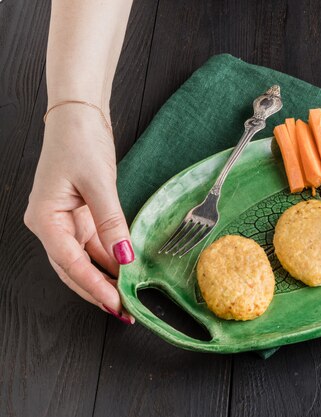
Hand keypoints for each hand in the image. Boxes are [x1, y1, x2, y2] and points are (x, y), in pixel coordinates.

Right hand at [24, 104, 133, 323]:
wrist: (78, 116)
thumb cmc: (79, 143)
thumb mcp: (98, 183)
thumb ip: (112, 222)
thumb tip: (125, 256)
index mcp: (45, 218)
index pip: (70, 263)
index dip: (93, 286)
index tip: (115, 304)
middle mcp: (51, 224)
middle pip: (74, 268)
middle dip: (98, 290)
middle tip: (123, 311)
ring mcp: (65, 221)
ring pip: (85, 259)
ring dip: (105, 278)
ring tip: (127, 297)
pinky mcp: (81, 214)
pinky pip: (95, 244)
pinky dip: (110, 258)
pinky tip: (126, 271)